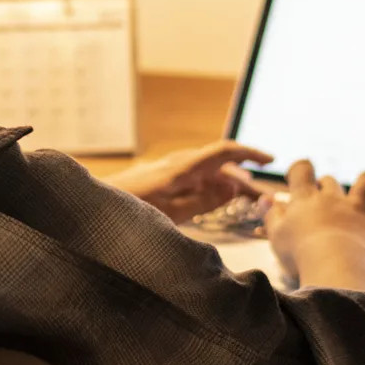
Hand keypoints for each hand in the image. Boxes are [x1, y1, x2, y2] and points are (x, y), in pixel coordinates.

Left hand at [107, 141, 272, 223]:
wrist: (93, 207)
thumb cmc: (130, 210)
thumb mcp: (172, 213)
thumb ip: (204, 200)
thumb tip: (233, 186)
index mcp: (184, 167)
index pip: (225, 151)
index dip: (250, 153)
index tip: (271, 160)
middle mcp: (179, 163)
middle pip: (220, 165)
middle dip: (244, 178)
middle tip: (263, 199)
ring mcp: (170, 170)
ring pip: (208, 172)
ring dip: (228, 184)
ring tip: (245, 203)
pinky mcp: (162, 179)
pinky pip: (194, 179)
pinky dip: (211, 189)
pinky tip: (216, 202)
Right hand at [265, 161, 364, 295]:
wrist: (335, 267)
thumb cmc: (300, 254)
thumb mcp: (276, 235)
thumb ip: (271, 214)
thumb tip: (267, 198)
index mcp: (305, 199)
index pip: (302, 170)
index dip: (301, 170)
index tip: (298, 179)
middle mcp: (333, 199)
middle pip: (330, 181)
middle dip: (326, 186)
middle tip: (322, 204)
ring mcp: (359, 210)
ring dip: (364, 183)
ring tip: (361, 191)